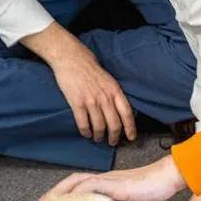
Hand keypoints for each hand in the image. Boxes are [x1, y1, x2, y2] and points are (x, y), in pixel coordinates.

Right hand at [23, 23, 134, 145]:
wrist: (70, 57)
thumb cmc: (89, 66)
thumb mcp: (108, 79)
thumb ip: (113, 93)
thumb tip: (118, 109)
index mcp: (115, 90)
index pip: (127, 113)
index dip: (130, 128)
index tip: (131, 138)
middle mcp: (105, 98)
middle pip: (114, 125)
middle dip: (113, 137)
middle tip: (111, 142)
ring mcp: (91, 101)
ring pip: (99, 127)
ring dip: (99, 136)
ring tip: (97, 138)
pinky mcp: (77, 103)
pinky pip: (83, 124)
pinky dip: (85, 132)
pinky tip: (86, 134)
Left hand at [38, 155, 187, 200]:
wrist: (166, 179)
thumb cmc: (150, 192)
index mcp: (102, 188)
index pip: (75, 192)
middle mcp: (100, 182)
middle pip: (68, 186)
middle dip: (50, 198)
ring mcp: (106, 180)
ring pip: (74, 183)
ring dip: (57, 194)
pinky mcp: (113, 183)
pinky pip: (91, 184)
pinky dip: (76, 190)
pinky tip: (66, 199)